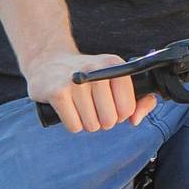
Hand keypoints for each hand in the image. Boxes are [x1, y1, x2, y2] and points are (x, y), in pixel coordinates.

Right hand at [27, 50, 156, 131]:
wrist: (48, 62)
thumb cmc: (87, 76)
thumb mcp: (115, 78)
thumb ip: (140, 99)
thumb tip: (136, 120)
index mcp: (113, 64)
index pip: (128, 108)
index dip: (120, 113)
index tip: (110, 104)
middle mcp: (95, 69)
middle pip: (110, 120)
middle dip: (102, 120)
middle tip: (92, 105)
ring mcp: (75, 81)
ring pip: (92, 125)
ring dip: (86, 122)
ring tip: (79, 105)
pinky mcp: (57, 93)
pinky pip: (74, 126)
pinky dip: (72, 124)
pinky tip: (68, 108)